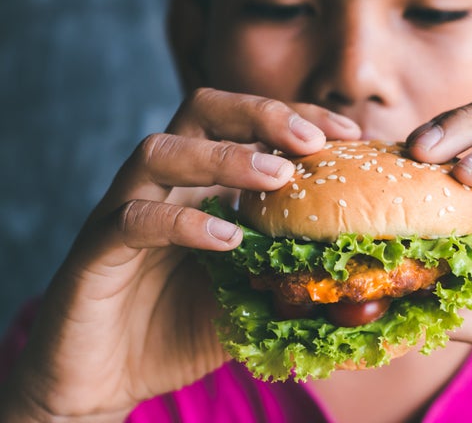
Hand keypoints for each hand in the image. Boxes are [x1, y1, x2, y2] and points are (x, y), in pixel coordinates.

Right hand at [0, 88, 360, 420]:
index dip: (296, 118)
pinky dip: (184, 224)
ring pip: (160, 152)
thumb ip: (289, 275)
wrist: (108, 379)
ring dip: (224, 157)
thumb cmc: (182, 329)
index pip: (246, 125)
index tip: (349, 132)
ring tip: (277, 176)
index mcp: (201, 185)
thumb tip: (356, 274)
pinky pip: (133, 220)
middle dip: (260, 115)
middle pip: (201, 111)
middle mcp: (163, 185)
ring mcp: (123, 212)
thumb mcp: (250, 297)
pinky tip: (229, 240)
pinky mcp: (95, 252)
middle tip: (312, 141)